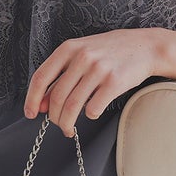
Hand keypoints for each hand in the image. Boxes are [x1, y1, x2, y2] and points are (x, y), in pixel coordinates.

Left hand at [24, 28, 163, 136]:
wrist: (144, 46)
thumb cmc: (109, 53)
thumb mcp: (81, 56)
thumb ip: (61, 77)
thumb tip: (41, 104)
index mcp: (68, 49)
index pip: (41, 77)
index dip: (32, 99)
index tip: (30, 114)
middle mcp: (82, 57)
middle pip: (57, 97)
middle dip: (54, 117)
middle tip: (58, 124)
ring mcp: (98, 69)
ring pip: (72, 106)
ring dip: (67, 124)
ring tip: (69, 129)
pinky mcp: (114, 82)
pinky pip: (93, 109)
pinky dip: (89, 116)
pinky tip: (92, 113)